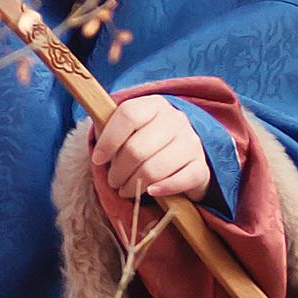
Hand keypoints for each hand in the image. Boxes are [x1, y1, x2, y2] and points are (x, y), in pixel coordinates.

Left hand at [96, 92, 215, 209]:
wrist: (183, 153)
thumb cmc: (145, 141)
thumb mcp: (128, 130)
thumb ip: (111, 132)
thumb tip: (96, 150)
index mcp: (154, 105)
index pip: (128, 115)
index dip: (109, 140)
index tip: (98, 159)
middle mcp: (176, 119)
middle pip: (137, 148)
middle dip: (118, 171)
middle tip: (112, 181)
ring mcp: (192, 142)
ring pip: (155, 168)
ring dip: (134, 185)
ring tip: (125, 190)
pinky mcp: (201, 166)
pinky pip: (180, 181)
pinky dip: (162, 189)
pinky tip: (151, 192)